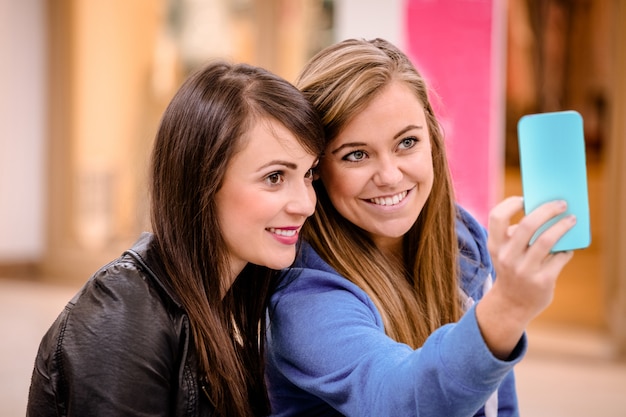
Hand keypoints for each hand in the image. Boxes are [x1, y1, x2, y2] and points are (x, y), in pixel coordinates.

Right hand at [476, 196, 574, 357]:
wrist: (513, 303)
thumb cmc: (512, 268)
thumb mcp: (504, 252)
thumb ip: (516, 234)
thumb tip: (545, 212)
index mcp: (495, 246)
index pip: (497, 217)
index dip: (511, 204)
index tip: (525, 199)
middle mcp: (507, 257)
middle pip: (528, 225)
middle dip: (548, 210)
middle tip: (561, 204)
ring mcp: (524, 270)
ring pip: (547, 240)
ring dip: (562, 226)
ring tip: (571, 219)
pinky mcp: (542, 281)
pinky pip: (559, 257)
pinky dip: (566, 249)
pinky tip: (568, 247)